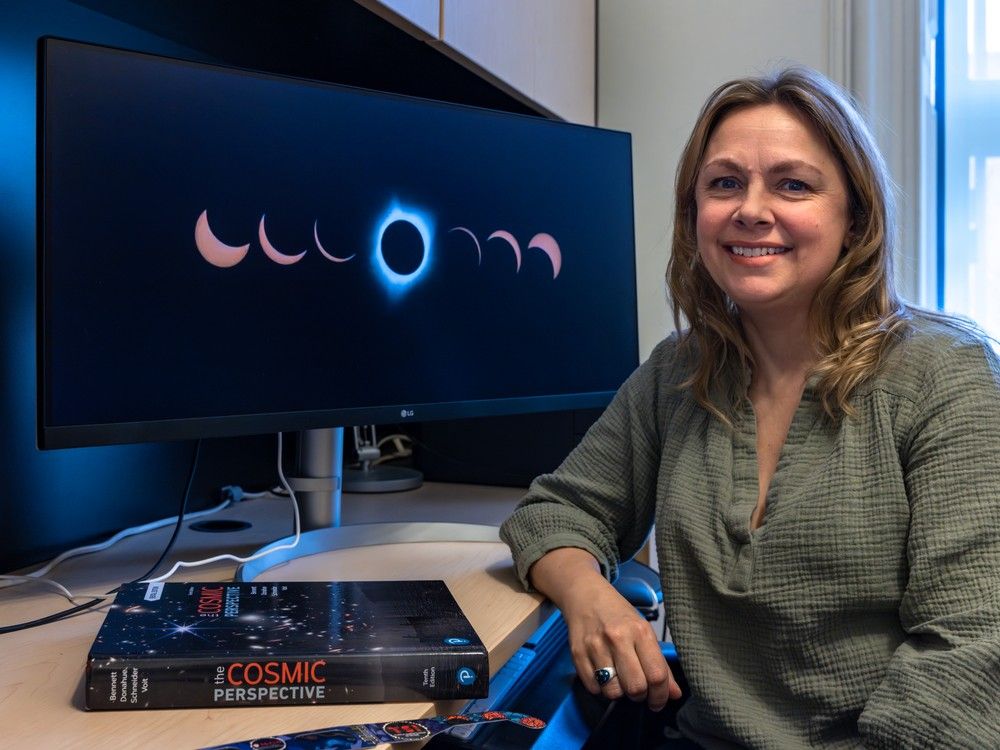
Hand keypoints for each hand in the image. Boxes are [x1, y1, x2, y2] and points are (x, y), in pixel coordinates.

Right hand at [528, 547, 681, 710]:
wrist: (585, 595)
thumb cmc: (618, 615)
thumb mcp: (643, 631)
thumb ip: (660, 664)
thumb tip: (674, 694)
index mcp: (640, 631)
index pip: (656, 675)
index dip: (661, 696)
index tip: (658, 701)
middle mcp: (618, 638)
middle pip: (636, 687)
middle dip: (640, 696)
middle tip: (638, 690)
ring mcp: (595, 646)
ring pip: (613, 692)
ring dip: (619, 692)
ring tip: (619, 679)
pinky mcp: (577, 654)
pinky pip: (593, 688)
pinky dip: (600, 688)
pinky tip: (603, 674)